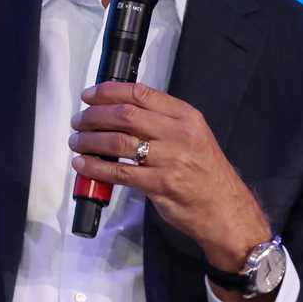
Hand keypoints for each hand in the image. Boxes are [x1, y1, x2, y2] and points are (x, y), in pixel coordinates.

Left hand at [68, 81, 270, 275]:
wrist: (225, 210)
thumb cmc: (206, 173)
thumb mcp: (193, 136)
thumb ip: (162, 122)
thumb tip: (121, 113)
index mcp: (186, 116)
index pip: (141, 93)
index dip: (109, 91)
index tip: (89, 95)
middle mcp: (178, 134)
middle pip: (125, 115)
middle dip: (95, 116)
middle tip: (79, 121)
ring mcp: (169, 160)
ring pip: (118, 142)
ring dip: (90, 141)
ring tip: (77, 142)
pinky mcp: (160, 185)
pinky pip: (119, 172)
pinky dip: (95, 168)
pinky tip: (83, 165)